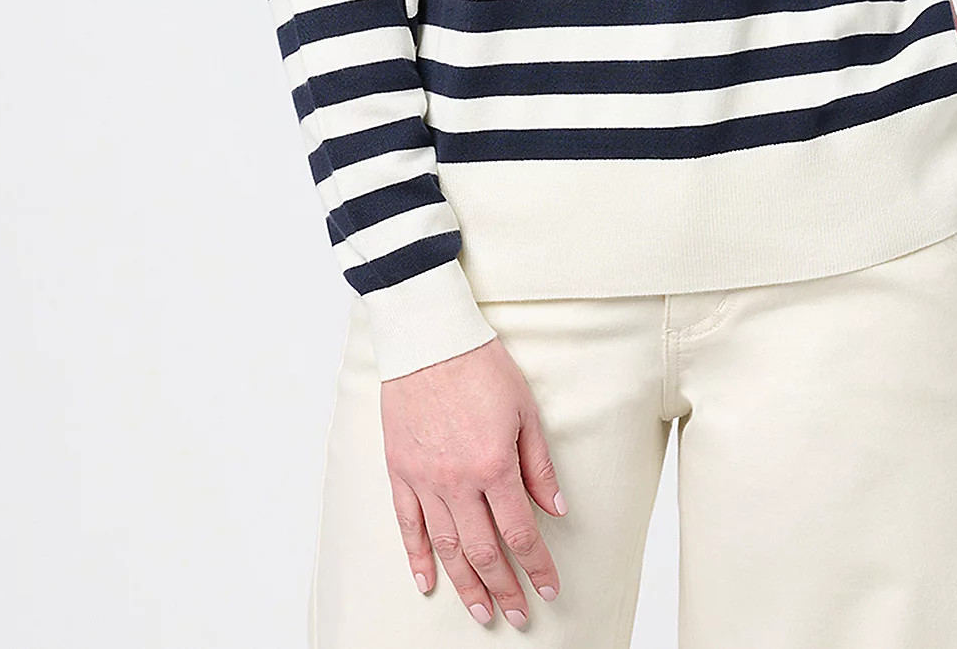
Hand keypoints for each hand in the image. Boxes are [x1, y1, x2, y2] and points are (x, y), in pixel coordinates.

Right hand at [381, 335, 565, 628]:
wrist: (428, 340)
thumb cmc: (481, 367)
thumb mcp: (525, 410)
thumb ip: (539, 464)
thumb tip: (556, 508)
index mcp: (495, 465)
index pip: (520, 532)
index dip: (537, 566)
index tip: (549, 588)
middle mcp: (458, 481)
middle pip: (483, 550)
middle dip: (504, 588)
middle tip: (517, 615)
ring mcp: (425, 479)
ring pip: (446, 547)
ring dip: (465, 584)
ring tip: (481, 611)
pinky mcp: (400, 471)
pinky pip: (407, 525)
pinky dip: (417, 556)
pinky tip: (427, 582)